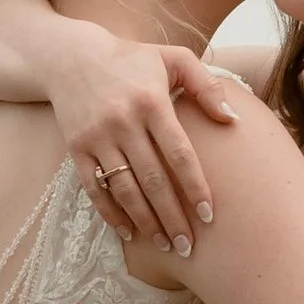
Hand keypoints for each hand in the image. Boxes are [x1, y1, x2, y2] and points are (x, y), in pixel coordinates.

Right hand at [50, 44, 240, 250]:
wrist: (71, 57)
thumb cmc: (131, 60)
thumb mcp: (173, 59)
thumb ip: (206, 86)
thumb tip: (232, 119)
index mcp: (151, 102)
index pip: (179, 153)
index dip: (195, 186)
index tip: (208, 215)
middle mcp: (123, 121)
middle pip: (153, 179)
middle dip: (173, 216)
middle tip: (189, 246)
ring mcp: (98, 137)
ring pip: (125, 188)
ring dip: (146, 221)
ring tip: (166, 244)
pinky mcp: (77, 148)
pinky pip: (94, 188)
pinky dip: (111, 213)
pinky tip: (129, 232)